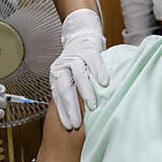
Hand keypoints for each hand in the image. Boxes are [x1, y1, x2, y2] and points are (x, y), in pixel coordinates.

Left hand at [50, 8, 108, 129]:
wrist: (81, 34)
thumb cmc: (78, 61)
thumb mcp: (69, 76)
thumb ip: (71, 91)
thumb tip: (75, 115)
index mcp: (56, 74)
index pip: (58, 96)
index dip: (63, 112)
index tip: (69, 126)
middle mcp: (62, 66)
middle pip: (65, 88)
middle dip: (71, 107)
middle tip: (77, 123)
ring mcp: (75, 56)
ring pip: (79, 76)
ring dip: (86, 92)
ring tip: (93, 106)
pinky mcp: (87, 49)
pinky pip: (93, 62)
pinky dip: (99, 72)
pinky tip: (104, 84)